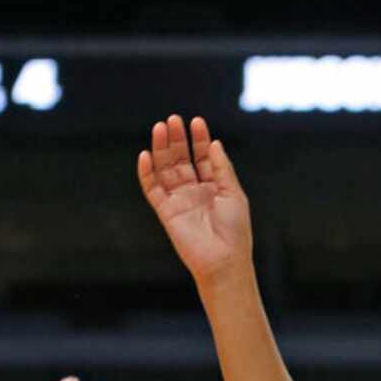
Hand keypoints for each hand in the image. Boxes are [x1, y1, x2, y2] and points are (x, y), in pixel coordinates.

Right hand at [138, 114, 251, 282]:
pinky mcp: (165, 211)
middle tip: (174, 120)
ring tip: (160, 128)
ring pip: (166, 169)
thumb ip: (222, 168)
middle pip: (182, 159)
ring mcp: (179, 200)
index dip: (200, 139)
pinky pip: (152, 188)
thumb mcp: (234, 194)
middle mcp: (196, 192)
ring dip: (161, 148)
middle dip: (178, 139)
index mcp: (215, 188)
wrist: (224, 261)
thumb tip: (215, 143)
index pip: (204, 157)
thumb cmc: (235, 231)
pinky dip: (146, 172)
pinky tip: (146, 155)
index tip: (196, 122)